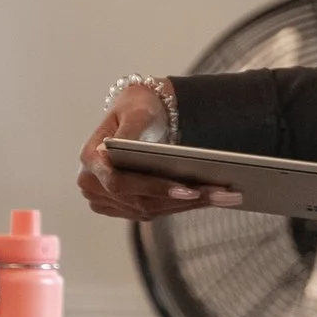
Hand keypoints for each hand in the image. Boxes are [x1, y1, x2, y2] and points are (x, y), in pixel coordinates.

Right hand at [77, 78, 244, 222]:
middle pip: (140, 200)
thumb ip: (131, 130)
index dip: (153, 187)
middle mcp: (92, 185)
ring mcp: (107, 200)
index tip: (188, 189)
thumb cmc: (137, 106)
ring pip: (151, 209)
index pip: (119, 182)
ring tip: (226, 196)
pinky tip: (213, 198)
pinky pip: (156, 210)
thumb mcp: (136, 108)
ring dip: (190, 205)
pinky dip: (184, 205)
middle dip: (183, 198)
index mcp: (91, 160)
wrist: (138, 114)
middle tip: (222, 193)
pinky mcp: (124, 208)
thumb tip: (131, 150)